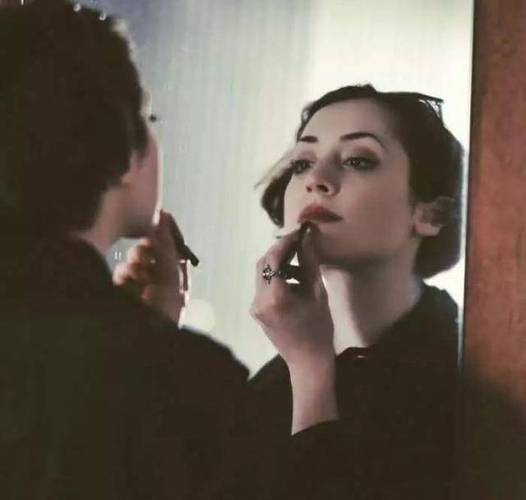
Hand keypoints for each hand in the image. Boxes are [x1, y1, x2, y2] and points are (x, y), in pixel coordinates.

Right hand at [113, 210, 189, 324]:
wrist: (138, 344)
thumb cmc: (162, 313)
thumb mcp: (170, 279)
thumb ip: (166, 249)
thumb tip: (164, 219)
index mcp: (179, 281)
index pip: (173, 250)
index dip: (166, 234)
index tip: (160, 216)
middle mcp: (160, 284)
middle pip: (152, 251)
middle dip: (148, 252)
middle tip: (146, 259)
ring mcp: (139, 288)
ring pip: (135, 260)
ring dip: (136, 266)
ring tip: (137, 279)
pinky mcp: (120, 293)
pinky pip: (122, 272)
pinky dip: (124, 275)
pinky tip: (125, 285)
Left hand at [250, 226, 333, 368]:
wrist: (307, 361)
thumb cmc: (318, 328)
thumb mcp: (318, 293)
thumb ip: (309, 263)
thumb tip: (307, 238)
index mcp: (274, 296)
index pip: (273, 258)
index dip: (285, 242)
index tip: (299, 232)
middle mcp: (258, 300)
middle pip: (263, 264)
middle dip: (279, 251)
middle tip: (299, 243)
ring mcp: (255, 306)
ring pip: (262, 274)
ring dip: (278, 263)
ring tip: (299, 262)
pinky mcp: (256, 311)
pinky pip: (264, 286)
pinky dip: (277, 277)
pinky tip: (293, 280)